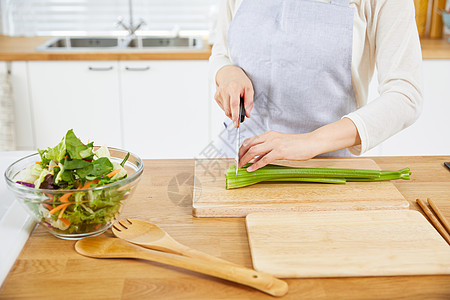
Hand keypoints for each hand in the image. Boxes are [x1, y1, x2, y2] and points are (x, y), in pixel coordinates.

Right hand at [214, 65, 253, 126]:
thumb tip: (247, 114)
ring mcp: (219, 93)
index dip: (235, 115)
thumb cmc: (241, 82)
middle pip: (228, 109)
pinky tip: (231, 102)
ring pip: (225, 110)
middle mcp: (224, 90)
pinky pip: (223, 108)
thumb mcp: (249, 89)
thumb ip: (249, 102)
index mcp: (233, 88)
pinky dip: (228, 108)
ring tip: (237, 105)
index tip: (236, 123)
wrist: (230, 74)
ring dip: (232, 112)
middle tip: (241, 119)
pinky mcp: (216, 96)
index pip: (234, 104)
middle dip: (235, 116)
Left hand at [238, 118, 360, 171]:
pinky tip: (251, 169)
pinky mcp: (280, 151)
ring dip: (245, 160)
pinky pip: (264, 159)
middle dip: (240, 155)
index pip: (250, 140)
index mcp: (269, 134)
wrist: (311, 142)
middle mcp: (270, 137)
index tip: (238, 157)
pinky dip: (255, 165)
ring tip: (241, 167)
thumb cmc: (297, 144)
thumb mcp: (280, 143)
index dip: (241, 149)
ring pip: (254, 151)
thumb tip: (257, 157)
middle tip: (237, 163)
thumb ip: (268, 148)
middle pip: (249, 145)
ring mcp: (275, 144)